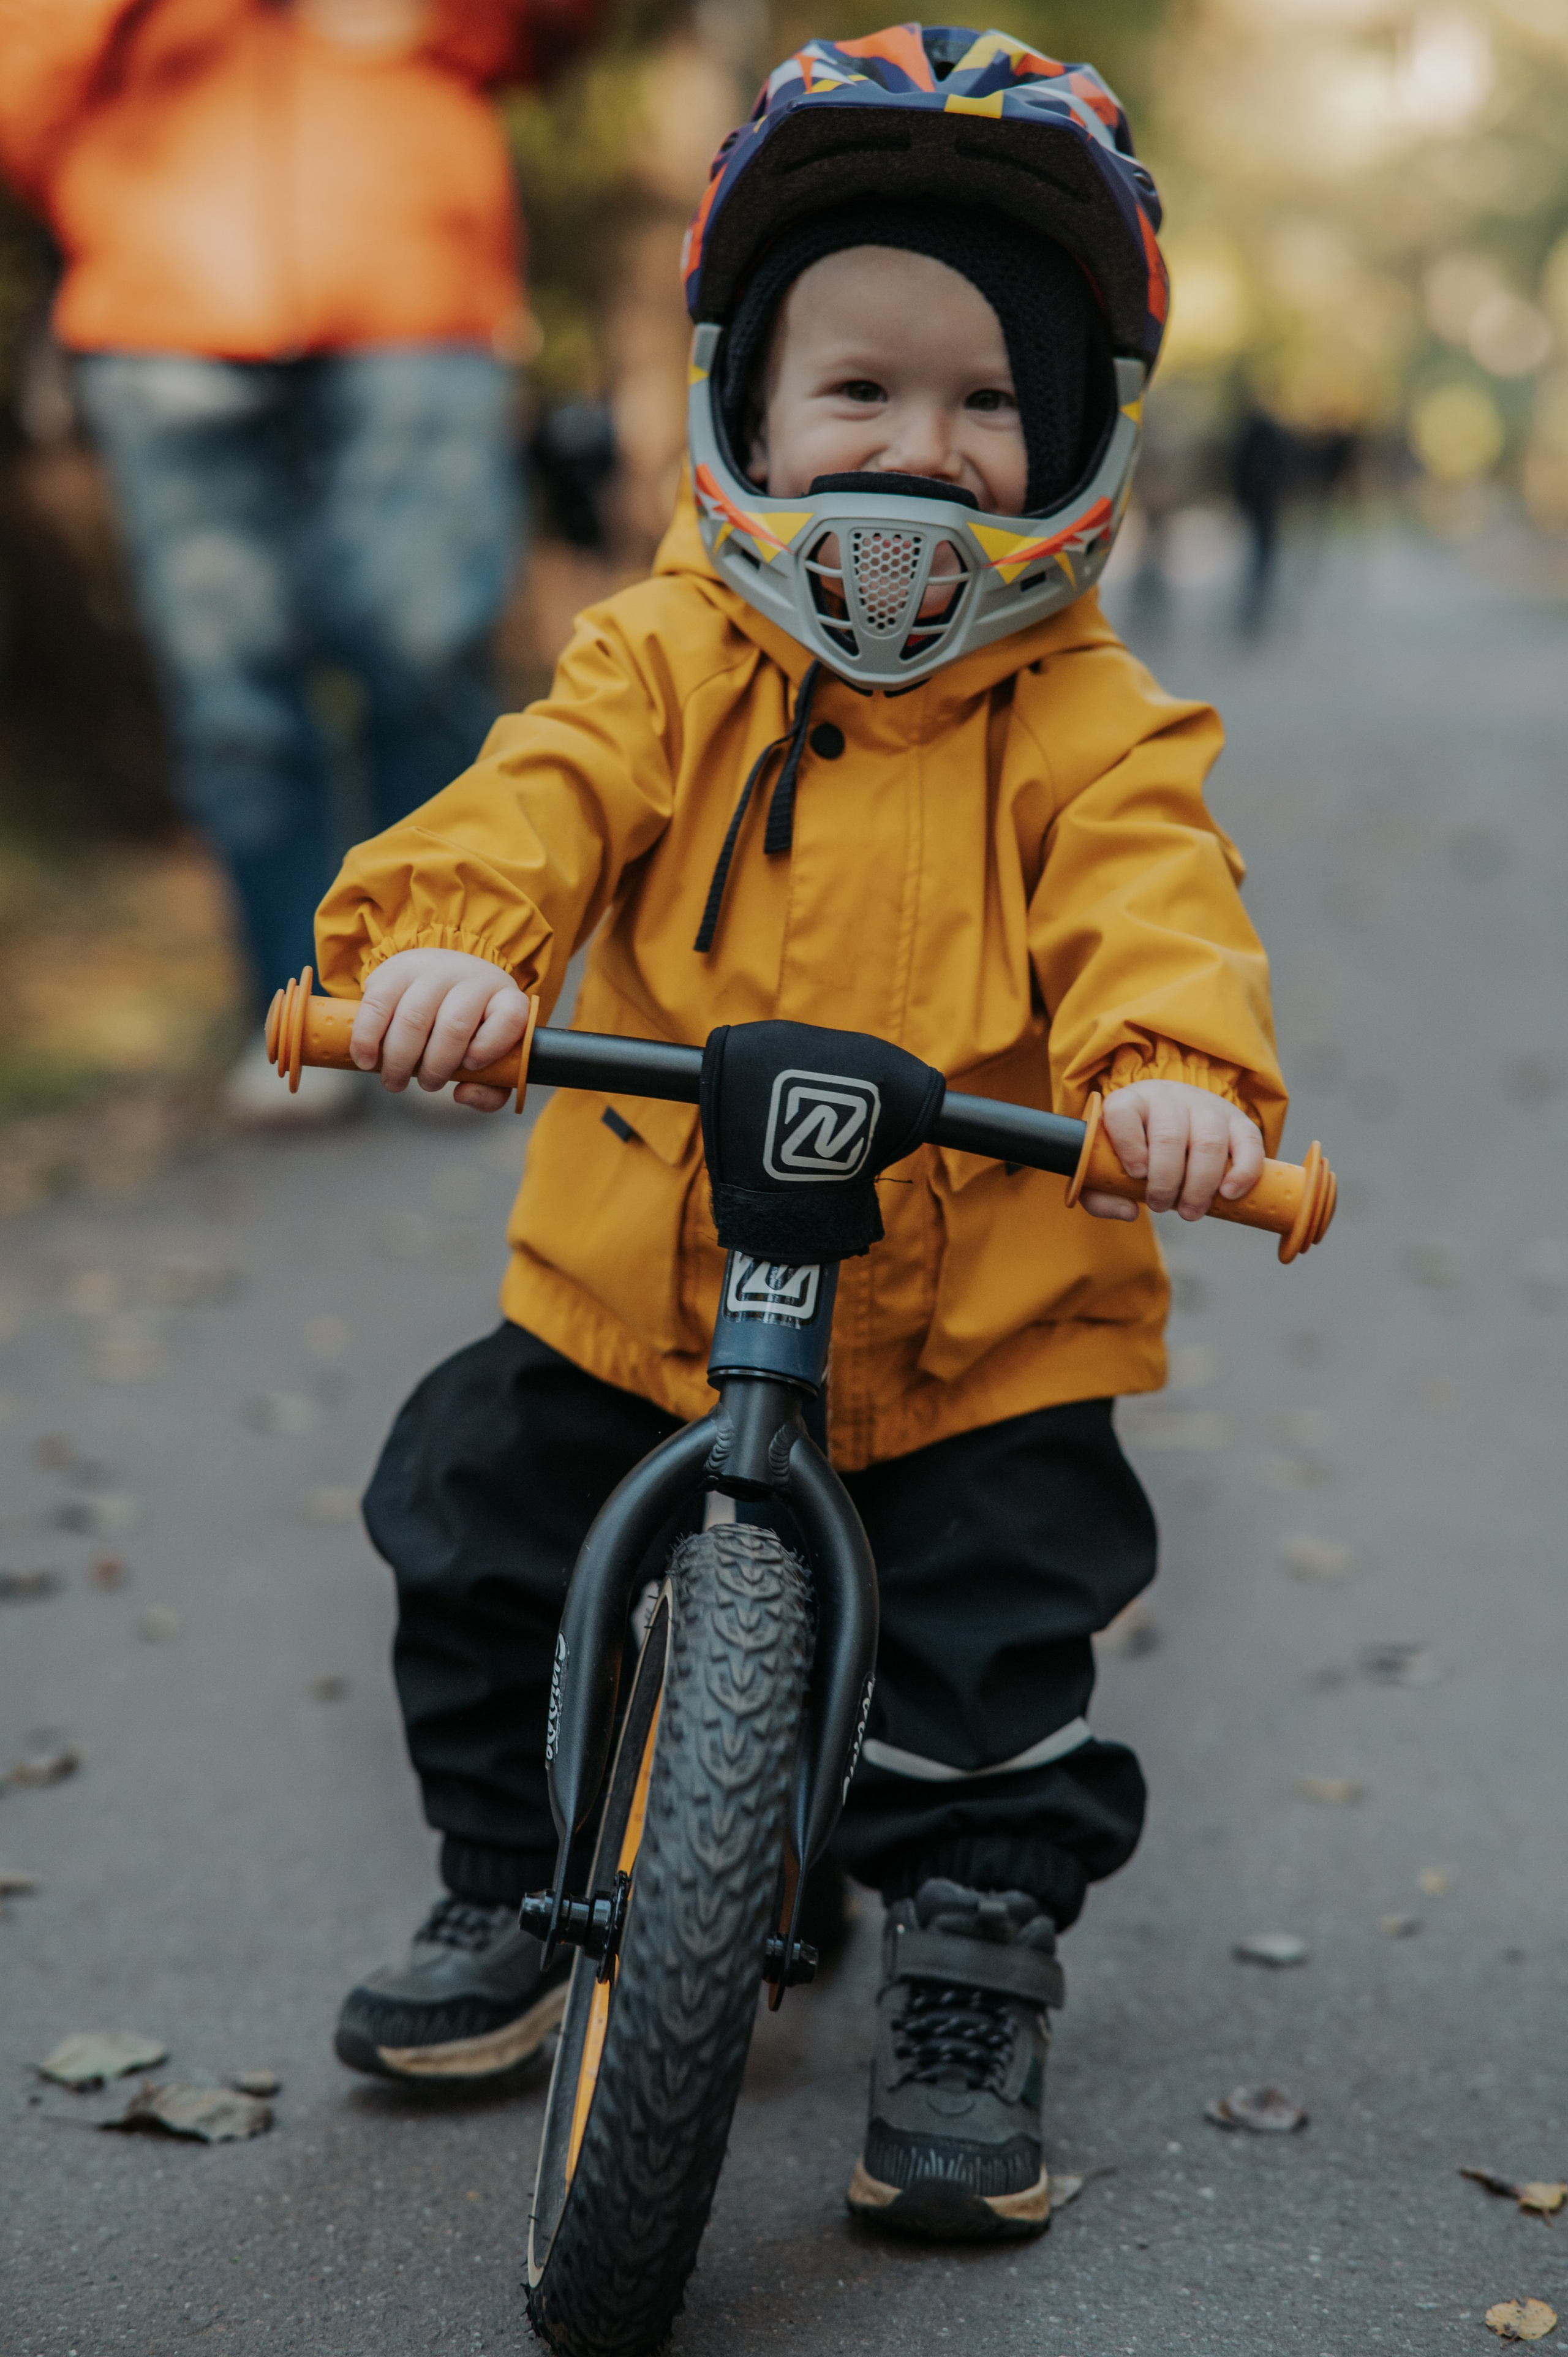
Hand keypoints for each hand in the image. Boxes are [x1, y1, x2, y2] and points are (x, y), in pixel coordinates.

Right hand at [349, 948, 531, 1111]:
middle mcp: (471, 977)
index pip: (509, 1017)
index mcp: (504, 998)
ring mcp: (433, 969)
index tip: (471, 1066)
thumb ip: (490, 1088)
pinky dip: (368, 1039)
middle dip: (435, 1068)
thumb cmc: (469, 1028)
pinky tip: (367, 1059)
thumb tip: (463, 1094)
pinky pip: (378, 1004)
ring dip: (399, 1060)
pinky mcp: (395, 969)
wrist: (440, 977)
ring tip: (395, 1080)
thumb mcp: (490, 1055)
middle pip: (454, 1027)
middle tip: (426, 1085)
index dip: (491, 1046)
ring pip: (413, 1018)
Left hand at [1081, 1079, 1264, 1223]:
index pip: (1122, 1114)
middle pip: (1169, 1136)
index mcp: (1129, 1102)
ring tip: (1190, 1211)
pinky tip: (1228, 1194)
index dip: (1128, 1146)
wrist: (1174, 1120)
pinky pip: (1249, 1142)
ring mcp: (1206, 1106)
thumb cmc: (1137, 1150)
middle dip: (1165, 1181)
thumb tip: (1128, 1211)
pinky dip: (1242, 1172)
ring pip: (1208, 1142)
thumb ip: (1102, 1193)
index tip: (1136, 1174)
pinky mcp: (1237, 1120)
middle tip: (1160, 1206)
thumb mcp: (1109, 1166)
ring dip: (1199, 1185)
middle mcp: (1168, 1098)